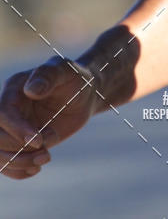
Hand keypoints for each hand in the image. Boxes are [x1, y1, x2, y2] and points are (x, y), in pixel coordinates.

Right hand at [0, 56, 98, 179]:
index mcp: (14, 89)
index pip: (3, 113)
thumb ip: (48, 75)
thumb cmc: (74, 77)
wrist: (83, 95)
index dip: (17, 129)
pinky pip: (7, 164)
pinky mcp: (19, 143)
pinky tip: (36, 169)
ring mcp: (12, 128)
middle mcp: (8, 109)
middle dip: (20, 148)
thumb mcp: (66, 70)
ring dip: (20, 162)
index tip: (39, 140)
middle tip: (47, 147)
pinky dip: (18, 172)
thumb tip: (31, 90)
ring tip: (46, 158)